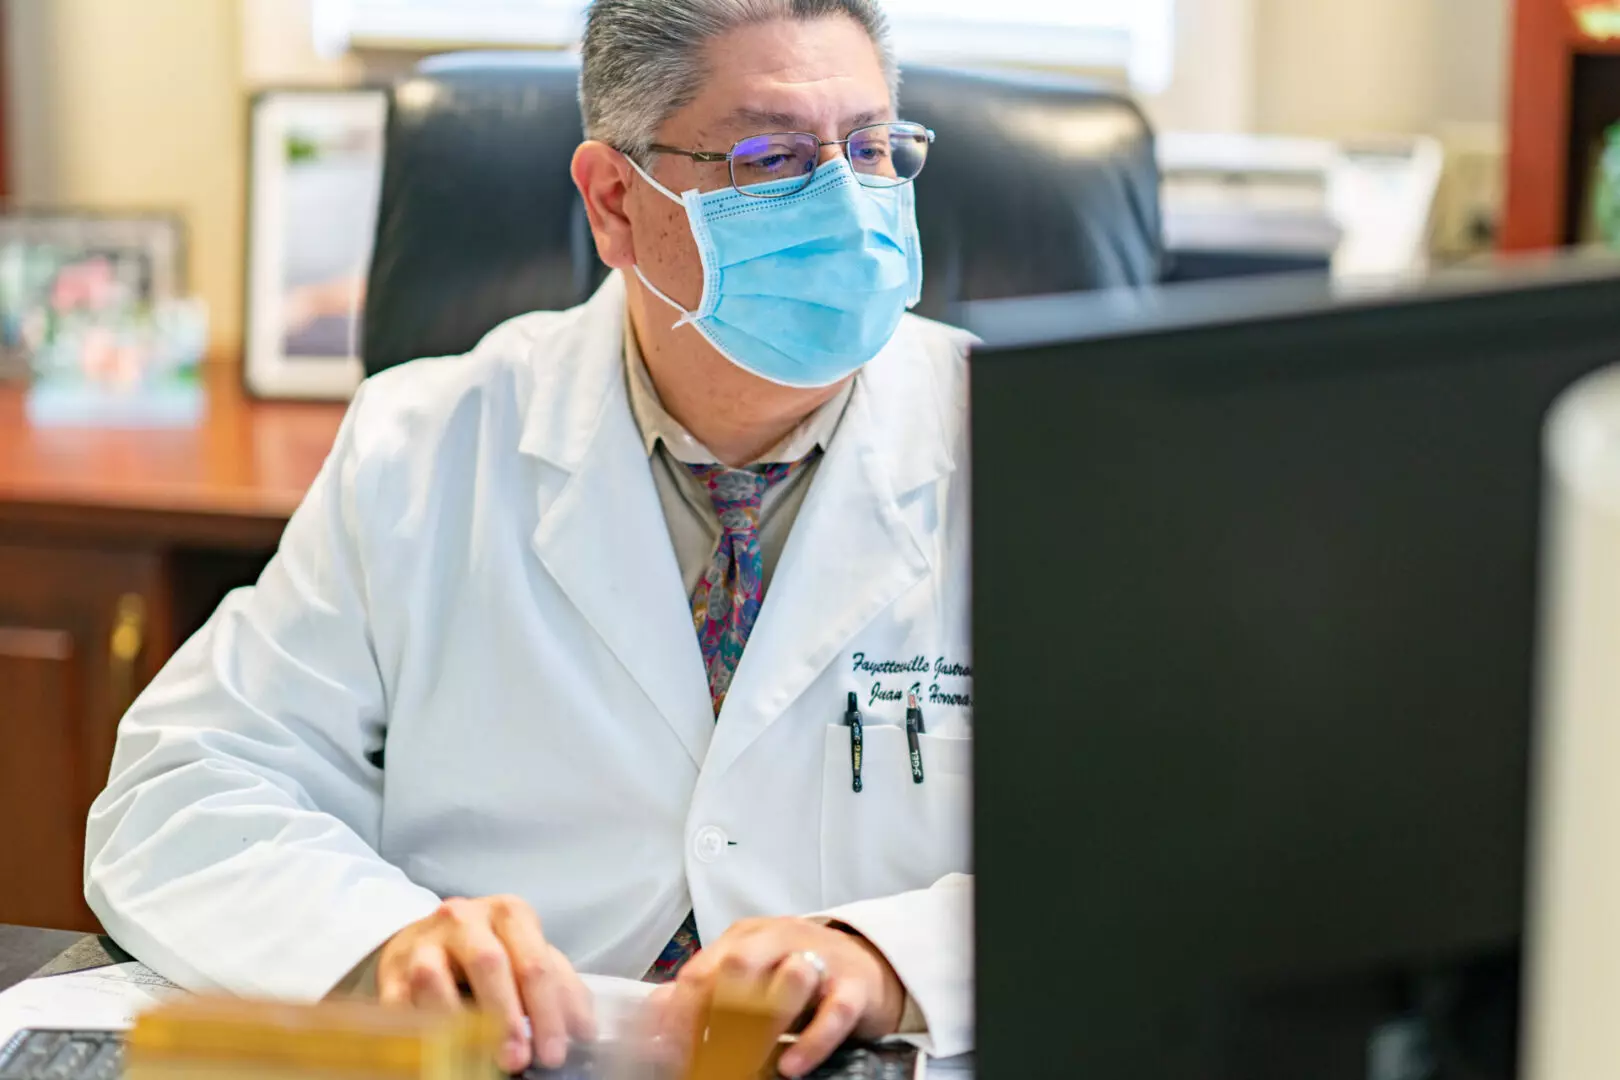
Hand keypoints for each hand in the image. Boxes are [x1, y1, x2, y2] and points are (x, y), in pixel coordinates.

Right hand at [377, 895, 595, 1072]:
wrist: (427, 940)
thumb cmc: (490, 952)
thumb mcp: (529, 957)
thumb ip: (561, 989)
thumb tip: (584, 1032)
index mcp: (509, 913)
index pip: (535, 962)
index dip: (548, 1011)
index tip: (554, 1053)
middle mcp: (464, 918)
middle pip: (489, 963)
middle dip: (505, 1017)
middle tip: (518, 1059)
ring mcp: (423, 942)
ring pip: (434, 978)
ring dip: (458, 1025)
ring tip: (478, 1061)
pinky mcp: (390, 970)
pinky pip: (399, 1004)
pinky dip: (417, 1033)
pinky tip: (438, 1056)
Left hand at [646, 917, 904, 1078]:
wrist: (868, 963)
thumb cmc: (798, 973)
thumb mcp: (749, 976)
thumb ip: (706, 990)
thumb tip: (656, 1014)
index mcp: (745, 938)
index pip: (700, 971)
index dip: (680, 1016)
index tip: (669, 1055)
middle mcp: (779, 939)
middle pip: (738, 965)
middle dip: (715, 1015)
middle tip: (705, 1059)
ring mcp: (820, 959)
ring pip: (789, 977)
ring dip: (764, 1022)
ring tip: (745, 1062)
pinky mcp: (855, 985)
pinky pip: (834, 1011)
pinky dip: (812, 1041)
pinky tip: (791, 1066)